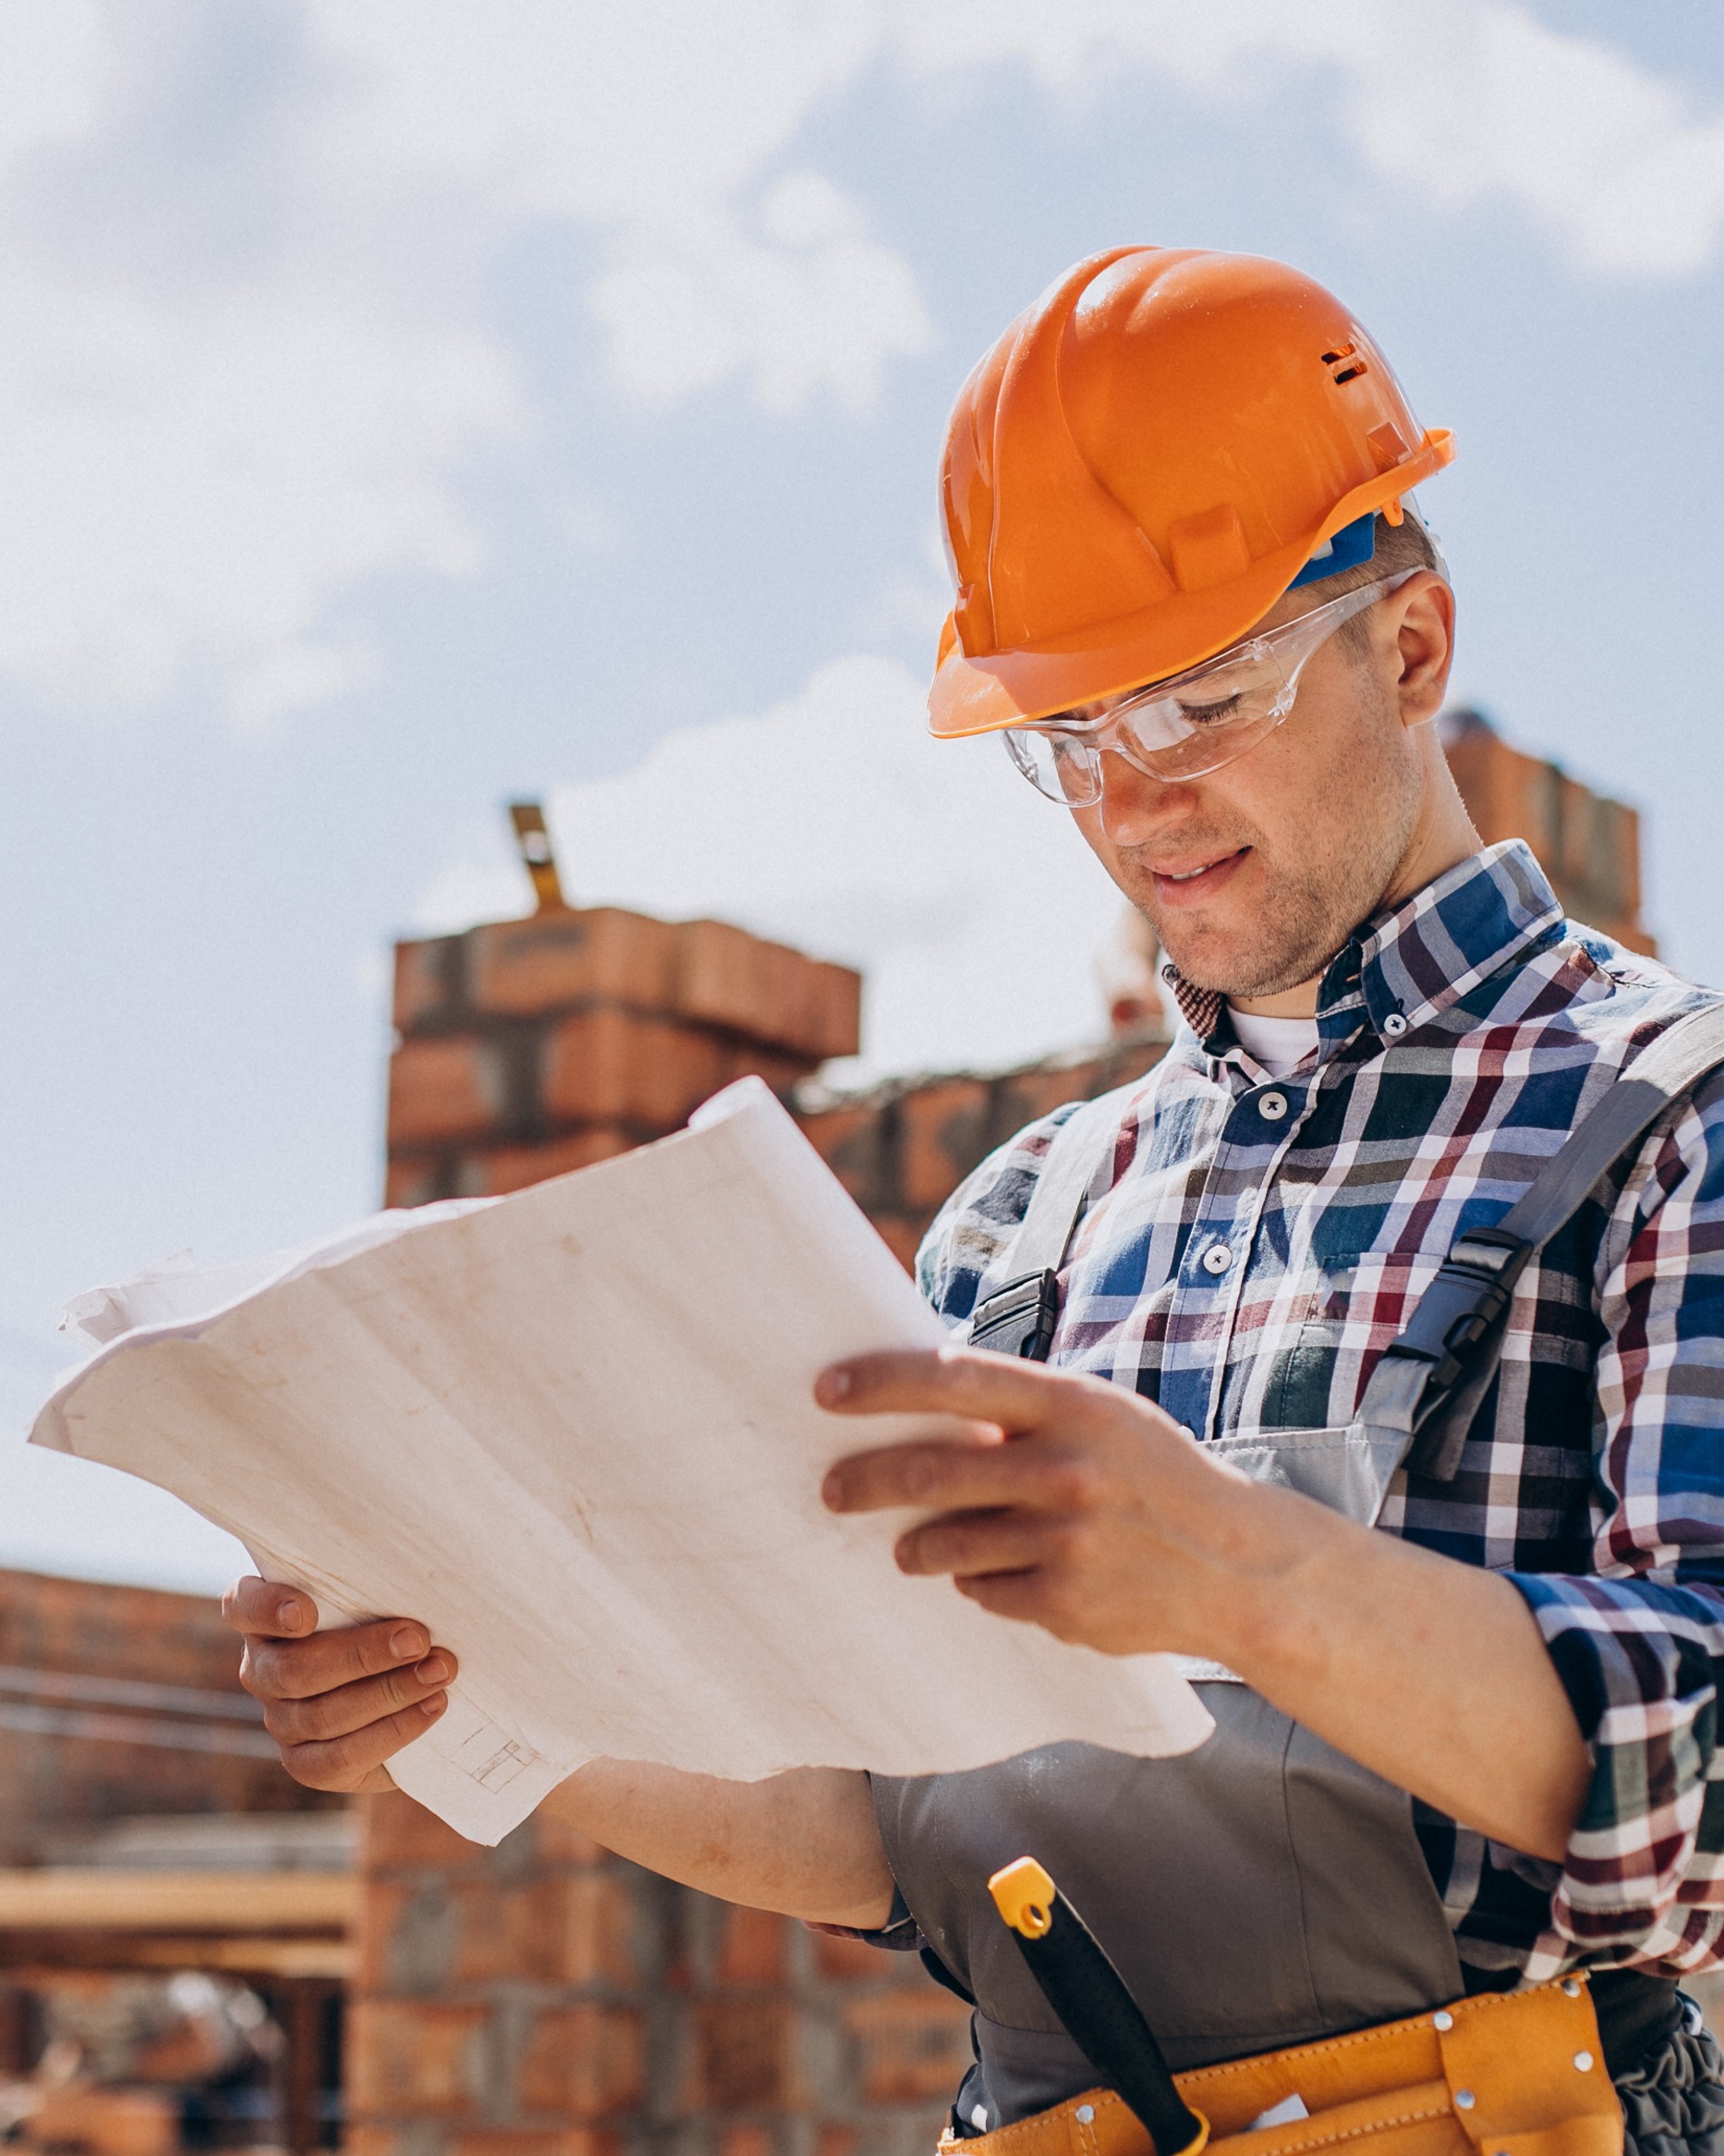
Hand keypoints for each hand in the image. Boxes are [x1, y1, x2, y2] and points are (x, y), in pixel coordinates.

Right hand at [222, 1576, 457, 1792]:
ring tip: (439, 1672)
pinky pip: (339, 1757)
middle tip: (418, 1640)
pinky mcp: (306, 1763)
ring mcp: (281, 1720)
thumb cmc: (391, 1615)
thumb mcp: (379, 1590)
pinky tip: (431, 1707)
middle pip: (293, 1670)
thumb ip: (378, 1578)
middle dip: (362, 1655)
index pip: (243, 1606)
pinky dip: (392, 1732)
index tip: (305, 1613)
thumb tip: (424, 1563)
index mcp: (266, 1617)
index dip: (266, 1610)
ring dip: (389, 1692)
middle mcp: (263, 1669)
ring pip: (321, 1716)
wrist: (407, 1686)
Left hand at [816, 1346, 1288, 1659]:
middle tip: (830, 1489)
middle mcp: (1067, 1468)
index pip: (954, 1377)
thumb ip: (1023, 1411)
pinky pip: (983, 1590)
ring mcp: (1066, 1541)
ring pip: (945, 1542)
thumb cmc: (1153, 1477)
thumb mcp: (1102, 1419)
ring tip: (907, 1544)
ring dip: (915, 1544)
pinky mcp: (1065, 1604)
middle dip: (864, 1481)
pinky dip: (976, 1580)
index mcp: (1073, 1405)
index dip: (881, 1383)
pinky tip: (997, 1573)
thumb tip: (915, 1405)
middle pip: (930, 1470)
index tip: (826, 1392)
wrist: (1242, 1568)